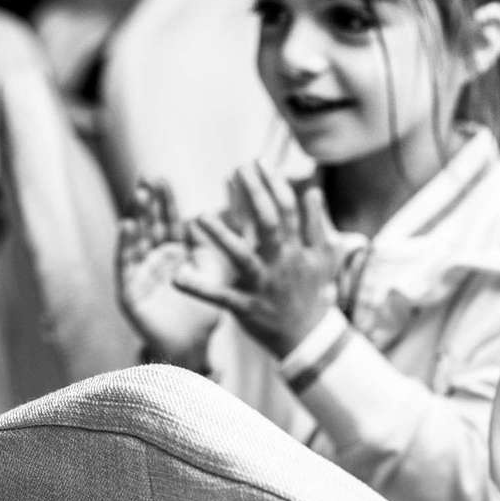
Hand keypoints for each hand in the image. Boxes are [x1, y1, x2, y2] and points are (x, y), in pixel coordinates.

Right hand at [115, 179, 221, 366]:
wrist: (194, 347)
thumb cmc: (204, 310)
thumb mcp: (214, 269)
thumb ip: (219, 241)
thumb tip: (234, 209)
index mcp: (173, 253)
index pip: (168, 220)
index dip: (165, 200)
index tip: (162, 177)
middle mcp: (153, 260)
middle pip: (149, 225)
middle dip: (148, 202)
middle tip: (147, 177)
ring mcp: (139, 275)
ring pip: (135, 241)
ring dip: (135, 217)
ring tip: (137, 195)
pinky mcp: (129, 292)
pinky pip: (125, 265)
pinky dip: (124, 245)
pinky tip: (125, 226)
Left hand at [173, 164, 364, 358]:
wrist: (310, 339)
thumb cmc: (313, 294)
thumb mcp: (323, 257)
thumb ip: (316, 223)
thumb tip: (312, 191)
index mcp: (297, 248)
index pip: (287, 209)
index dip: (274, 184)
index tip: (259, 161)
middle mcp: (282, 262)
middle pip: (270, 223)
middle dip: (256, 195)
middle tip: (239, 168)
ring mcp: (264, 285)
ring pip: (243, 257)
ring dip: (221, 237)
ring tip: (199, 216)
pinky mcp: (247, 308)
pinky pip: (220, 297)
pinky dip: (199, 288)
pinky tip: (176, 278)